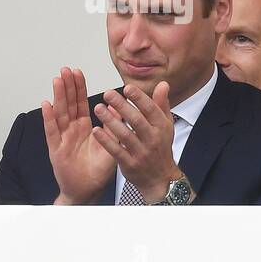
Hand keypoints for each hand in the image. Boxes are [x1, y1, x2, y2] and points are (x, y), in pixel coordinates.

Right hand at [41, 67, 115, 204]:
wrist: (88, 190)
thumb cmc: (97, 170)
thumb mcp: (110, 145)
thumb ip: (113, 126)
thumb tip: (117, 107)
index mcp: (84, 128)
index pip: (80, 103)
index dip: (78, 88)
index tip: (77, 72)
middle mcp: (71, 130)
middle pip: (68, 104)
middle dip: (67, 86)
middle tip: (65, 70)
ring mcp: (62, 138)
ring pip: (59, 113)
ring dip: (58, 96)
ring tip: (57, 80)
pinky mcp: (56, 149)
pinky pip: (52, 131)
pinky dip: (48, 118)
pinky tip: (47, 105)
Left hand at [93, 81, 183, 202]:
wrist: (159, 177)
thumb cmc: (160, 147)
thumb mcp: (165, 126)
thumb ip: (161, 104)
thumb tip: (163, 84)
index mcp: (161, 127)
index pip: (151, 110)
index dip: (140, 98)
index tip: (127, 87)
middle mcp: (153, 139)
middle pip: (137, 120)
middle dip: (122, 106)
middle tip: (107, 93)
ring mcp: (141, 152)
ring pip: (125, 135)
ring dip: (110, 121)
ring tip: (98, 108)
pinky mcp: (129, 164)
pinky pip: (116, 151)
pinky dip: (106, 141)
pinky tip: (95, 130)